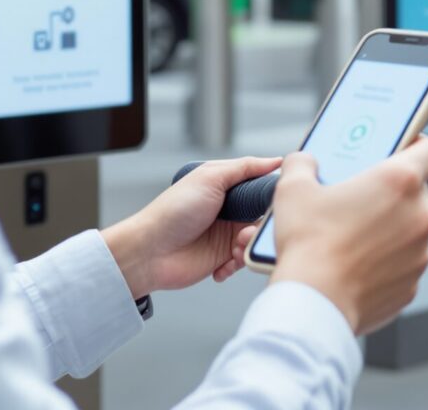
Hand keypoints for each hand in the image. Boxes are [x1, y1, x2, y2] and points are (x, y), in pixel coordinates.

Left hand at [102, 155, 280, 298]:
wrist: (149, 251)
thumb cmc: (173, 211)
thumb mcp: (210, 178)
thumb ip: (245, 168)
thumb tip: (275, 160)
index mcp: (227, 186)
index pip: (262, 187)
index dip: (271, 196)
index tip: (277, 205)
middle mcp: (229, 209)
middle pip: (263, 216)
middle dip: (260, 227)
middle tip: (245, 232)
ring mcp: (226, 234)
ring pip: (256, 239)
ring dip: (247, 247)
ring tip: (232, 250)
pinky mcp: (222, 258)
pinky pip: (244, 260)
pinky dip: (238, 264)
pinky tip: (221, 266)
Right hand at [269, 137, 427, 334]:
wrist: (313, 303)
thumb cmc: (310, 248)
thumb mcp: (293, 189)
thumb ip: (303, 164)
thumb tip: (304, 162)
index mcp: (399, 181)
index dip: (415, 146)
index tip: (401, 149)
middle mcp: (419, 214)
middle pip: (416, 192)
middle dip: (391, 193)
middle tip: (362, 197)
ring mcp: (420, 252)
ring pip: (410, 229)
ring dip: (390, 227)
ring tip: (355, 233)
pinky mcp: (413, 282)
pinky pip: (404, 261)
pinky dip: (387, 259)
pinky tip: (358, 260)